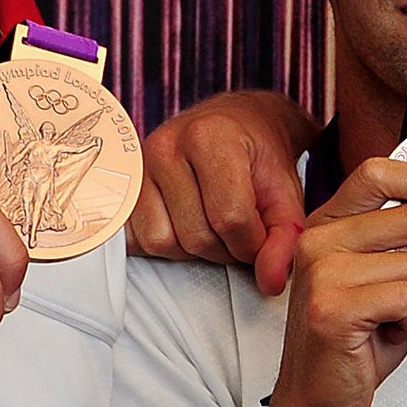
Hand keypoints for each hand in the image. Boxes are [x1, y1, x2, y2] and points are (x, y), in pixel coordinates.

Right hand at [129, 89, 318, 295]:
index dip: (253, 244)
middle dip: (227, 250)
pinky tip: (187, 224)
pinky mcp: (121, 188)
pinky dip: (166, 245)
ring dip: (195, 251)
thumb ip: (284, 237)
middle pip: (196, 236)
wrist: (235, 124)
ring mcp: (138, 166)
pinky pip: (136, 241)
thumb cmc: (260, 156)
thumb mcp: (285, 191)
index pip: (231, 218)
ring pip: (163, 243)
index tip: (264, 239)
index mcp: (212, 136)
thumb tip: (272, 282)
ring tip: (216, 228)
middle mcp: (167, 146)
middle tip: (242, 233)